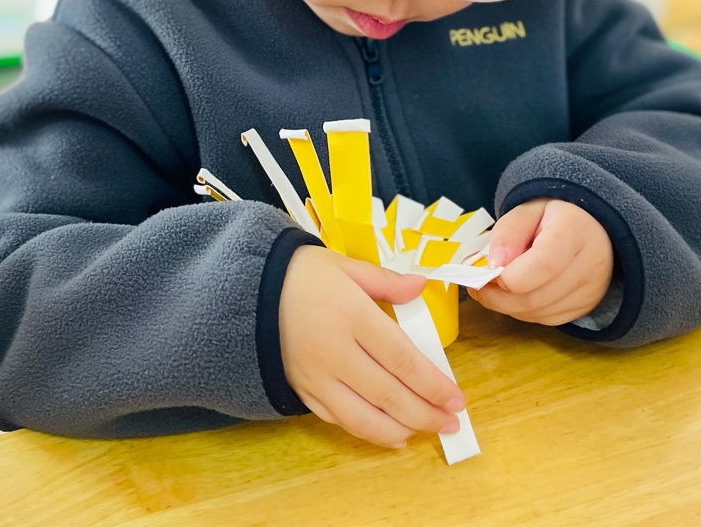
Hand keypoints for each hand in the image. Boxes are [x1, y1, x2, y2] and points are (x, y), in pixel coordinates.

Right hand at [279, 246, 465, 448]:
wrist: (244, 290)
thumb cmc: (300, 273)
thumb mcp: (344, 266)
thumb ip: (386, 281)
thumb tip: (422, 286)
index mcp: (352, 316)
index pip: (402, 360)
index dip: (433, 384)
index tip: (456, 398)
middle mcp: (335, 352)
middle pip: (389, 395)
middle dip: (426, 414)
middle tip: (451, 423)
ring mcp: (317, 377)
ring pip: (364, 418)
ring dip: (400, 430)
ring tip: (426, 431)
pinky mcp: (302, 390)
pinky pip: (339, 420)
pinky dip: (367, 433)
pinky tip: (390, 435)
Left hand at [470, 199, 613, 325]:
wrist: (592, 226)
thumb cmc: (554, 216)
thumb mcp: (527, 210)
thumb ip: (508, 232)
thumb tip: (493, 265)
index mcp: (574, 232)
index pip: (543, 265)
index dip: (509, 275)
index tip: (489, 269)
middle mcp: (589, 265)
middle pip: (536, 297)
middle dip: (499, 296)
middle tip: (478, 284)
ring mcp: (590, 291)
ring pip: (538, 313)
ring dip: (507, 306)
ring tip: (493, 287)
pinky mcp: (586, 307)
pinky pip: (546, 319)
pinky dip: (523, 311)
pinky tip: (515, 295)